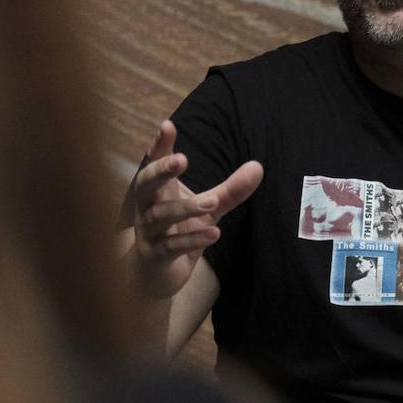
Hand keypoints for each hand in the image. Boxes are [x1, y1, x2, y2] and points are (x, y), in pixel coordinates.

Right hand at [122, 120, 262, 299]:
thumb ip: (231, 189)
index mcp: (158, 190)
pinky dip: (192, 240)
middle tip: (182, 159)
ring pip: (160, 216)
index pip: (154, 162)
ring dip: (186, 209)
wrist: (156, 276)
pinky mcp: (154, 257)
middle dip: (160, 170)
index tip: (168, 125)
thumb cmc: (180, 231)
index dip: (159, 145)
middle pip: (144, 183)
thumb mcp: (209, 208)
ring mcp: (148, 232)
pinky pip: (170, 247)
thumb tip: (258, 166)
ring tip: (212, 202)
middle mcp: (147, 207)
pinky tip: (214, 233)